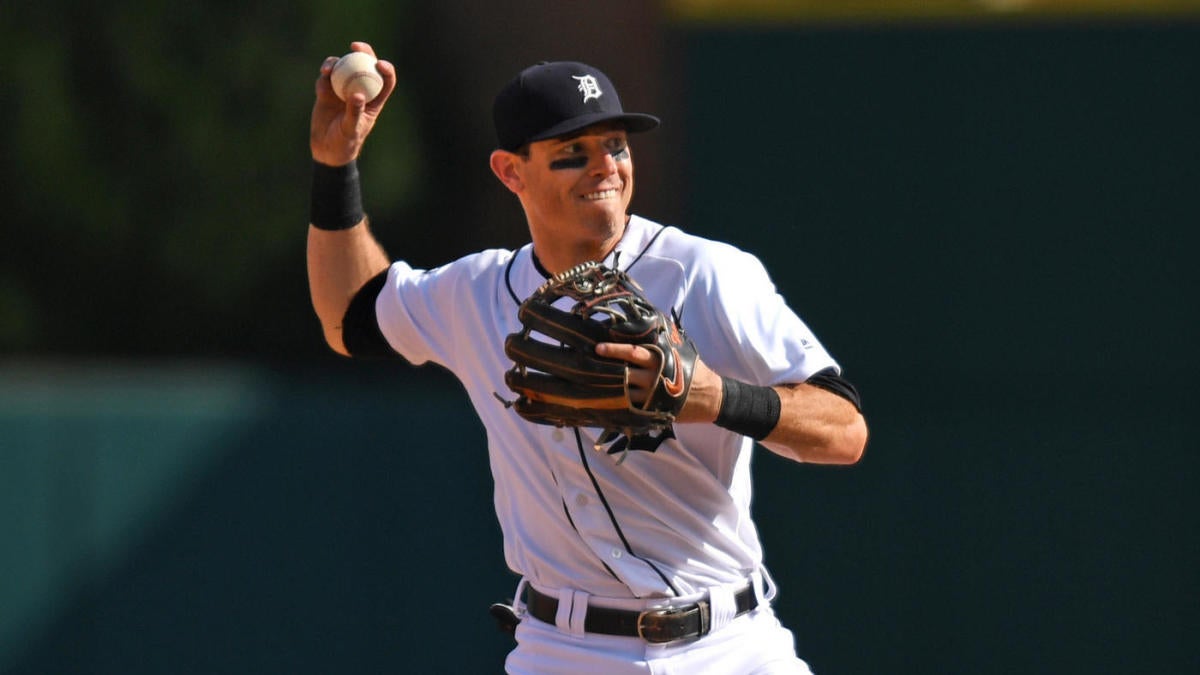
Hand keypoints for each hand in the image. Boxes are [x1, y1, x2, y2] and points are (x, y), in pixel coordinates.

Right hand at [310, 41, 396, 166]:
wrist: (326, 148)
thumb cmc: (345, 142)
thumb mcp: (351, 129)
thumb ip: (354, 112)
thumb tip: (358, 94)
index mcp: (374, 101)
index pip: (385, 81)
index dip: (386, 69)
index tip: (380, 64)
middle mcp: (359, 90)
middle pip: (365, 66)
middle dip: (363, 52)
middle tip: (356, 46)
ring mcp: (342, 89)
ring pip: (343, 68)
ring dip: (337, 62)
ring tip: (330, 67)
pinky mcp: (327, 91)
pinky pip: (326, 77)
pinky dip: (325, 73)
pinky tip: (323, 74)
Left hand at [595, 343, 722, 423]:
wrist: (710, 397)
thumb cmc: (693, 369)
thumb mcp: (681, 349)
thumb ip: (664, 338)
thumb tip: (647, 319)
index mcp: (660, 359)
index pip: (633, 352)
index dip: (615, 349)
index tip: (598, 346)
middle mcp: (654, 377)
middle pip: (624, 373)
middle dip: (604, 369)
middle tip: (586, 364)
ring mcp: (651, 396)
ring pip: (623, 392)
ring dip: (606, 388)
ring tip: (586, 384)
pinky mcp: (652, 410)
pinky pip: (630, 408)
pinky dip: (615, 405)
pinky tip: (601, 403)